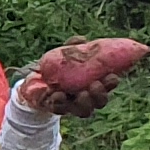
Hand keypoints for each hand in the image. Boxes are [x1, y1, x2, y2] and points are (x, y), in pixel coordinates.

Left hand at [18, 37, 149, 115]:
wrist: (38, 80)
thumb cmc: (60, 66)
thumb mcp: (66, 54)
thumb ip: (74, 46)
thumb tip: (82, 39)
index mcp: (94, 83)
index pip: (108, 85)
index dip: (111, 82)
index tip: (112, 76)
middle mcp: (87, 97)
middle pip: (100, 101)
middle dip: (100, 94)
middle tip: (95, 85)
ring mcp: (74, 105)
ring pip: (85, 110)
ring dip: (85, 102)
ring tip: (82, 93)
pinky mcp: (58, 109)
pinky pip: (61, 109)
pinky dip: (60, 102)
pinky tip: (58, 95)